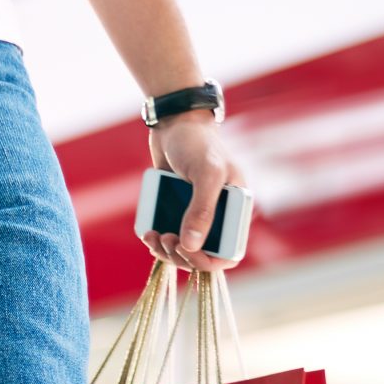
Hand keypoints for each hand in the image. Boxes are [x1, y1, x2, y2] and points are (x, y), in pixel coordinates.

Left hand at [144, 110, 242, 273]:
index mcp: (236, 210)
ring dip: (166, 251)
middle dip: (182, 256)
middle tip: (165, 239)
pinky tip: (148, 231)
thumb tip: (191, 246)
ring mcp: (196, 214)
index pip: (230, 253)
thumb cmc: (197, 142)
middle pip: (203, 256)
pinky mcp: (177, 210)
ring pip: (183, 250)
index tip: (185, 251)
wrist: (174, 122)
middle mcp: (218, 215)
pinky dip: (157, 241)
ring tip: (153, 236)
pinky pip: (169, 236)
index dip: (208, 261)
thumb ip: (202, 210)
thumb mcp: (206, 173)